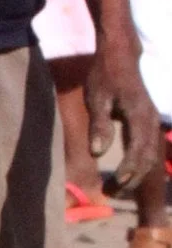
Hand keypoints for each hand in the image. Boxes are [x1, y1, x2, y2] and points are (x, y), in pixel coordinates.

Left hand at [88, 31, 162, 193]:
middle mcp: (150, 119)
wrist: (121, 54)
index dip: (129, 168)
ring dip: (135, 175)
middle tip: (108, 192)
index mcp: (138, 113)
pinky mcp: (148, 122)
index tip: (115, 183)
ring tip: (112, 189)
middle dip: (131, 179)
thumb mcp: (96, 98)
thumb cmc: (105, 75)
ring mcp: (152, 121)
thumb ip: (98, 125)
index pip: (138, 148)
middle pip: (148, 157)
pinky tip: (124, 176)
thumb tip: (97, 153)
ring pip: (150, 155)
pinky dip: (139, 165)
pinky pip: (149, 148)